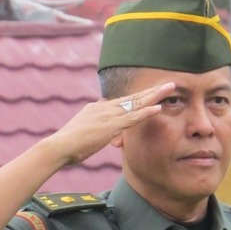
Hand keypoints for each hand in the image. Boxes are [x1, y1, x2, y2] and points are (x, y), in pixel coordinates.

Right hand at [46, 82, 175, 165]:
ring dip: (155, 95)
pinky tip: (159, 107)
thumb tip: (101, 104)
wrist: (60, 146)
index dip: (140, 96)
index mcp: (99, 107)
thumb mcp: (83, 125)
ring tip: (170, 88)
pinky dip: (147, 112)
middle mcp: (105, 107)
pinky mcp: (111, 126)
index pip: (124, 100)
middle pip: (134, 97)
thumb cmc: (69, 141)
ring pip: (137, 103)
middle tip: (169, 84)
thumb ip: (93, 115)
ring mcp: (109, 115)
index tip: (153, 92)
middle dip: (152, 90)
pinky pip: (133, 118)